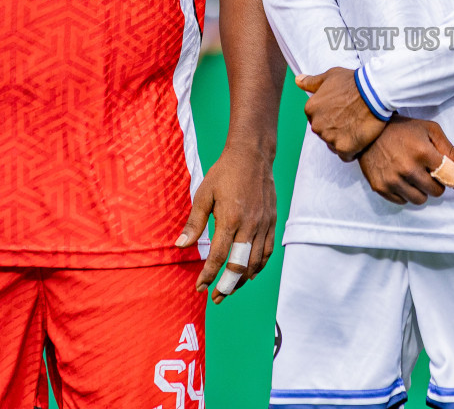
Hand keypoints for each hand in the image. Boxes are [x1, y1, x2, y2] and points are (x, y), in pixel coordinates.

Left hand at [175, 143, 276, 302]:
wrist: (252, 155)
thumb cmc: (224, 174)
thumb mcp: (203, 195)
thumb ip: (194, 223)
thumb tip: (180, 246)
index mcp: (230, 219)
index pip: (219, 256)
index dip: (208, 275)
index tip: (199, 287)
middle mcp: (250, 225)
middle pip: (240, 265)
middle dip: (227, 286)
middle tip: (216, 297)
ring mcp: (264, 224)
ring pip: (256, 262)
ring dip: (242, 279)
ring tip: (230, 288)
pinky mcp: (272, 221)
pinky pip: (267, 250)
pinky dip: (259, 265)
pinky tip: (250, 272)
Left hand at [297, 67, 386, 159]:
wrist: (374, 92)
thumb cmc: (354, 82)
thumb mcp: (330, 76)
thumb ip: (312, 82)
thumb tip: (298, 80)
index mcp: (311, 109)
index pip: (317, 119)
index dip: (331, 115)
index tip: (343, 111)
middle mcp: (317, 125)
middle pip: (325, 132)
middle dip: (336, 128)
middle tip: (352, 118)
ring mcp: (329, 137)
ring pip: (334, 144)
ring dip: (344, 139)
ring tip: (358, 127)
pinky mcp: (344, 148)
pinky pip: (346, 155)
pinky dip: (353, 150)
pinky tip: (361, 138)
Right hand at [359, 116, 453, 204]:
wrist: (368, 131)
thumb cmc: (403, 129)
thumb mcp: (430, 131)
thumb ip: (451, 149)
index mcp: (423, 153)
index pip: (449, 176)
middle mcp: (408, 168)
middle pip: (435, 191)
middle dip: (437, 184)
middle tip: (431, 173)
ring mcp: (392, 180)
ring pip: (419, 200)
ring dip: (422, 191)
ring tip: (417, 177)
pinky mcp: (380, 187)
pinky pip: (402, 201)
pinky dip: (406, 194)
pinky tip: (403, 180)